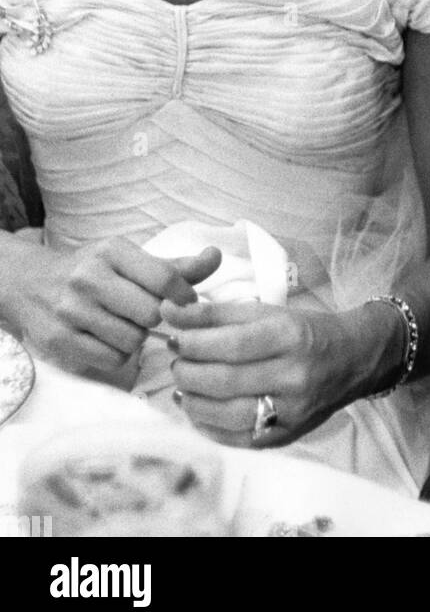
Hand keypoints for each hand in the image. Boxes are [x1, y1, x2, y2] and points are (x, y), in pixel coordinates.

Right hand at [13, 239, 220, 381]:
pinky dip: (118, 355)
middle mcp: (89, 277)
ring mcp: (72, 310)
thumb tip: (216, 256)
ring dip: (137, 339)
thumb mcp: (130, 260)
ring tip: (124, 325)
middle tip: (149, 316)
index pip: (165, 277)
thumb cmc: (95, 271)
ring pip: (132, 340)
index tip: (188, 305)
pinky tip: (108, 339)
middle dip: (157, 320)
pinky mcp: (61, 340)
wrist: (32, 283)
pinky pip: (111, 359)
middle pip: (151, 313)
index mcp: (112, 252)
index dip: (185, 297)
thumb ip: (176, 266)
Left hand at [162, 298, 400, 447]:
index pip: (230, 344)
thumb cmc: (305, 330)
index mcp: (289, 336)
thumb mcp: (268, 312)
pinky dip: (210, 426)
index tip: (174, 338)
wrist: (353, 359)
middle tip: (176, 363)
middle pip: (225, 380)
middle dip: (188, 372)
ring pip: (228, 414)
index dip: (194, 343)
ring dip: (194, 402)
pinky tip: (199, 410)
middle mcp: (293, 375)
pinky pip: (239, 438)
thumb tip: (169, 310)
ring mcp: (292, 410)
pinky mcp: (288, 435)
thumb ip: (216, 313)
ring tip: (182, 387)